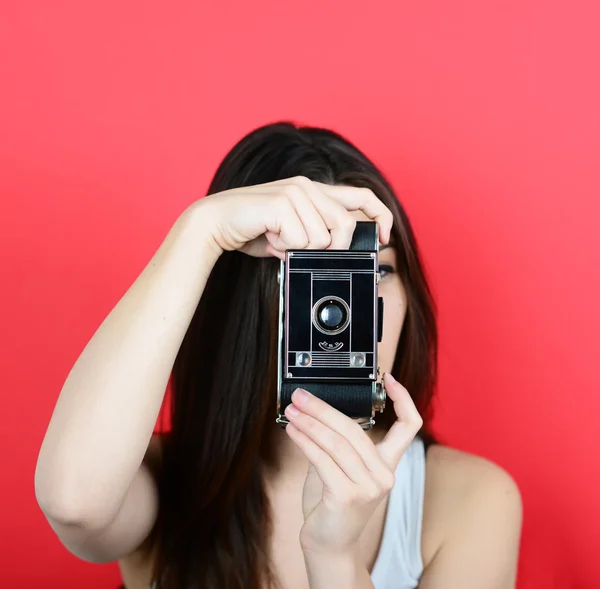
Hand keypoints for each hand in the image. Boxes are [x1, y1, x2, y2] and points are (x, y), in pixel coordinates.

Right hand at [194, 176, 392, 258]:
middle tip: (302, 250)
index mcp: (315, 191)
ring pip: (321, 239)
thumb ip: (315, 237)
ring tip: (277, 239)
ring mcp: (295, 193)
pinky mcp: (281, 203)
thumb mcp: (292, 233)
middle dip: (330, 249)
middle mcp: (308, 187)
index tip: (383, 237)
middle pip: (344, 227)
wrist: (216, 222)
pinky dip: (284, 249)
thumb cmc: (254, 228)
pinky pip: (299, 240)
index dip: (380, 216)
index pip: (362, 196)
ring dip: (298, 249)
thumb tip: (335, 252)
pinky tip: (269, 237)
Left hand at [283, 373, 422, 556]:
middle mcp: (384, 475)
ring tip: (291, 411)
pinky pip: (322, 459)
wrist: (329, 545)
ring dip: (309, 422)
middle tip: (301, 396)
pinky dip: (304, 441)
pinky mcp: (347, 496)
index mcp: (387, 464)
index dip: (403, 399)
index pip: (409, 426)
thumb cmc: (332, 503)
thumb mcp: (341, 468)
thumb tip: (314, 411)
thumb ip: (336, 443)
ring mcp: (368, 487)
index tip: (389, 378)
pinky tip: (292, 430)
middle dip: (323, 408)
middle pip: (355, 429)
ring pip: (336, 442)